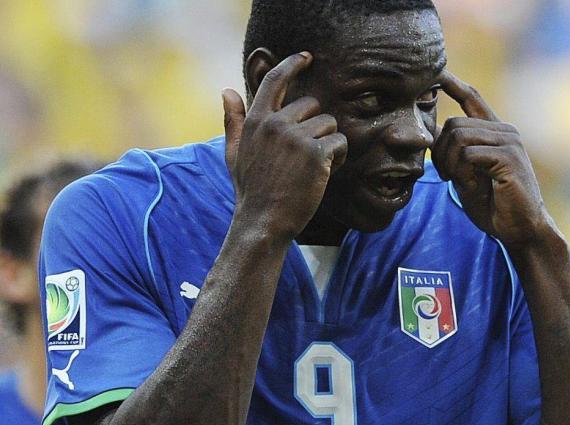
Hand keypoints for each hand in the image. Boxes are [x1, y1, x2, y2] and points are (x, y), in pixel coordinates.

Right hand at [222, 52, 347, 242]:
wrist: (264, 221)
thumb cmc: (251, 189)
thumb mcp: (235, 153)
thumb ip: (234, 121)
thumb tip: (227, 90)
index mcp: (256, 120)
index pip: (274, 80)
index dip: (292, 64)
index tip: (306, 57)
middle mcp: (275, 123)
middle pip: (312, 105)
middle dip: (315, 127)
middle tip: (305, 156)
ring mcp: (296, 138)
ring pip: (329, 125)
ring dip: (327, 144)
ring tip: (312, 167)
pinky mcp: (316, 154)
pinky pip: (340, 143)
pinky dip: (338, 158)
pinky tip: (323, 174)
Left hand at [432, 71, 554, 249]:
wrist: (520, 228)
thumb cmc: (493, 203)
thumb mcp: (466, 174)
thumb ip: (453, 153)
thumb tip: (430, 134)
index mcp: (495, 132)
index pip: (472, 98)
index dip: (453, 84)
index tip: (436, 74)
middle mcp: (505, 131)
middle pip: (454, 124)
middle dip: (440, 151)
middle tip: (444, 175)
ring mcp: (509, 142)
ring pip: (459, 137)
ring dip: (449, 162)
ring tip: (455, 180)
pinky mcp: (509, 158)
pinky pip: (470, 154)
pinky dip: (462, 171)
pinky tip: (472, 184)